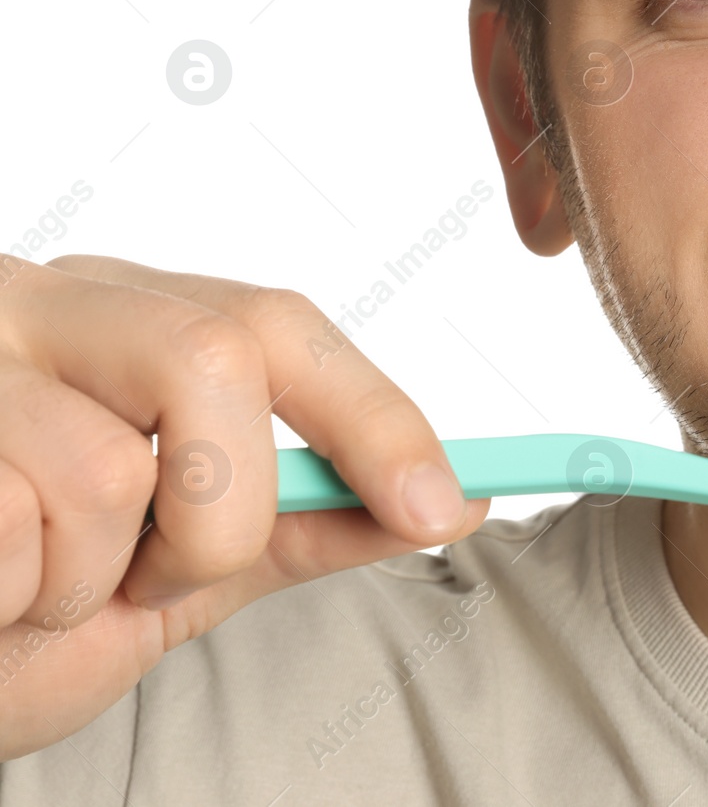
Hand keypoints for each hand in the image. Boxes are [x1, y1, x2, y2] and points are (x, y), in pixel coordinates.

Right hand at [0, 254, 489, 759]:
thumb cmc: (29, 610)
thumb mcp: (186, 568)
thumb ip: (306, 523)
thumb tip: (453, 496)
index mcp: (125, 318)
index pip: (279, 326)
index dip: (374, 415)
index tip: (439, 505)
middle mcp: (42, 307)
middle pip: (218, 357)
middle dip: (227, 510)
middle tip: (168, 575)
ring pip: (113, 471)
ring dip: (98, 581)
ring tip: (43, 589)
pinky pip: (11, 526)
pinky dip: (17, 599)